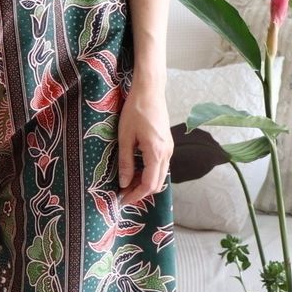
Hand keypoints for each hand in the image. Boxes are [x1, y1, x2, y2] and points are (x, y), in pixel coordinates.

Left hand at [117, 76, 172, 205]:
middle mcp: (167, 153)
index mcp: (156, 152)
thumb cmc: (135, 111)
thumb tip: (124, 183)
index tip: (122, 200)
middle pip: (157, 183)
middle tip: (123, 195)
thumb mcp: (125, 137)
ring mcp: (169, 149)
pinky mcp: (167, 144)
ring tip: (127, 184)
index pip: (149, 184)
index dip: (136, 195)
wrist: (150, 91)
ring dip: (145, 183)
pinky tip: (136, 171)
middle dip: (140, 192)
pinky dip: (149, 173)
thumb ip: (125, 162)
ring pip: (160, 175)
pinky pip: (161, 166)